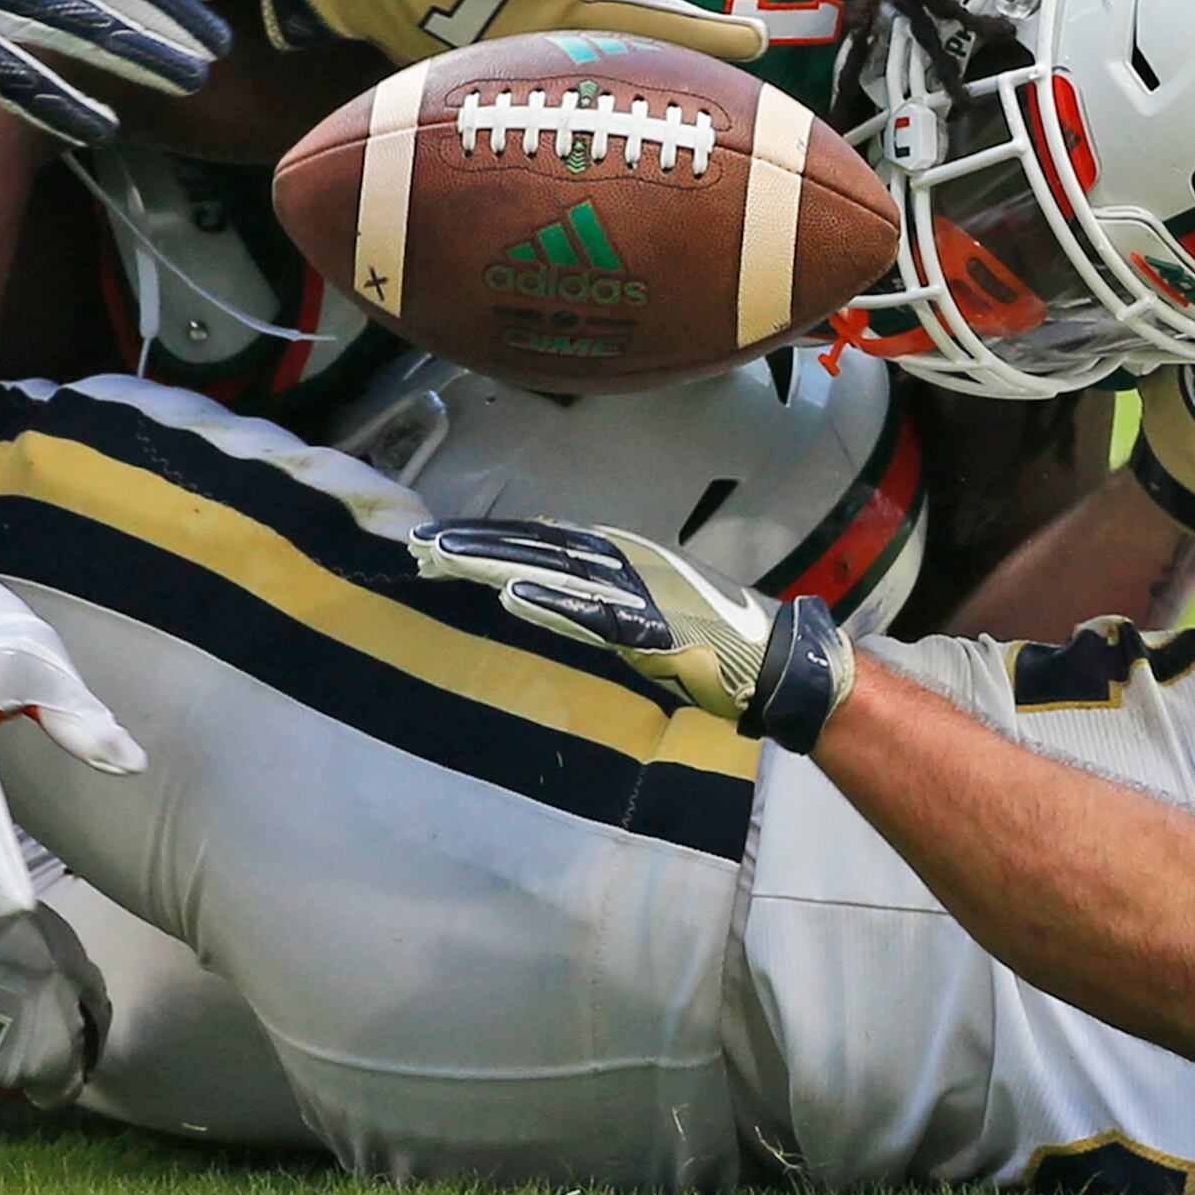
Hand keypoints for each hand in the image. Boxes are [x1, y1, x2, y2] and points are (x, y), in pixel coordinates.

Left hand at [410, 516, 854, 751]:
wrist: (775, 657)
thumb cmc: (711, 635)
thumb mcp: (642, 606)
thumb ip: (596, 595)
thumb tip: (544, 585)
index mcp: (618, 553)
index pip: (539, 540)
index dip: (488, 538)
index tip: (438, 541)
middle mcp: (622, 560)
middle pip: (534, 547)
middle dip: (475, 545)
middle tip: (419, 545)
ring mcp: (634, 590)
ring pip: (550, 570)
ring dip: (495, 564)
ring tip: (444, 559)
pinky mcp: (648, 624)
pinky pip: (590, 612)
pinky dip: (550, 601)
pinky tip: (510, 593)